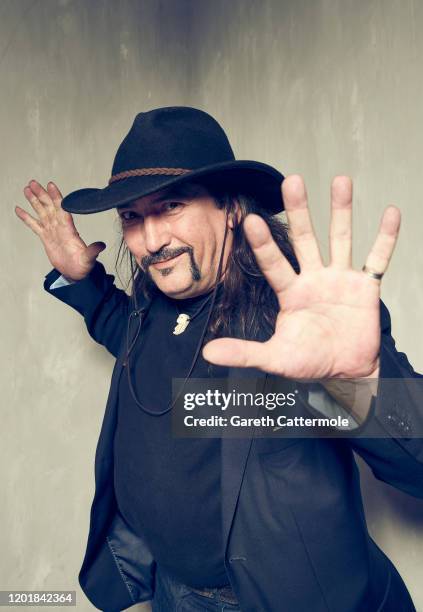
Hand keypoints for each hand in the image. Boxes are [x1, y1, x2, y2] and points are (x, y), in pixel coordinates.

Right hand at [15, 180, 105, 280]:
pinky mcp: (45, 237)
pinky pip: (34, 225)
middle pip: (49, 206)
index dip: (57, 197)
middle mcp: (60, 227)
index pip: (62, 209)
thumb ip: (93, 251)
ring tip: (27, 189)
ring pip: (41, 212)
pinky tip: (19, 209)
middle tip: (33, 182)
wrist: (76, 273)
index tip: (51, 185)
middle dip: (42, 194)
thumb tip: (101, 246)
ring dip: (34, 201)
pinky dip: (26, 217)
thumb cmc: (83, 265)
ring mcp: (52, 231)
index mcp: (69, 229)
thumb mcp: (89, 258)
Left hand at [203, 175, 399, 378]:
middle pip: (305, 239)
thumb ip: (244, 353)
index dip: (264, 244)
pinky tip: (391, 213)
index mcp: (291, 293)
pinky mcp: (366, 287)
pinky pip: (377, 259)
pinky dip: (386, 238)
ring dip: (341, 211)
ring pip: (340, 239)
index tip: (251, 220)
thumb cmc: (309, 362)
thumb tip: (207, 352)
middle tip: (292, 181)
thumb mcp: (275, 358)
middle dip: (299, 211)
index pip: (274, 264)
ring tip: (341, 181)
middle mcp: (314, 279)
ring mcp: (340, 279)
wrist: (345, 372)